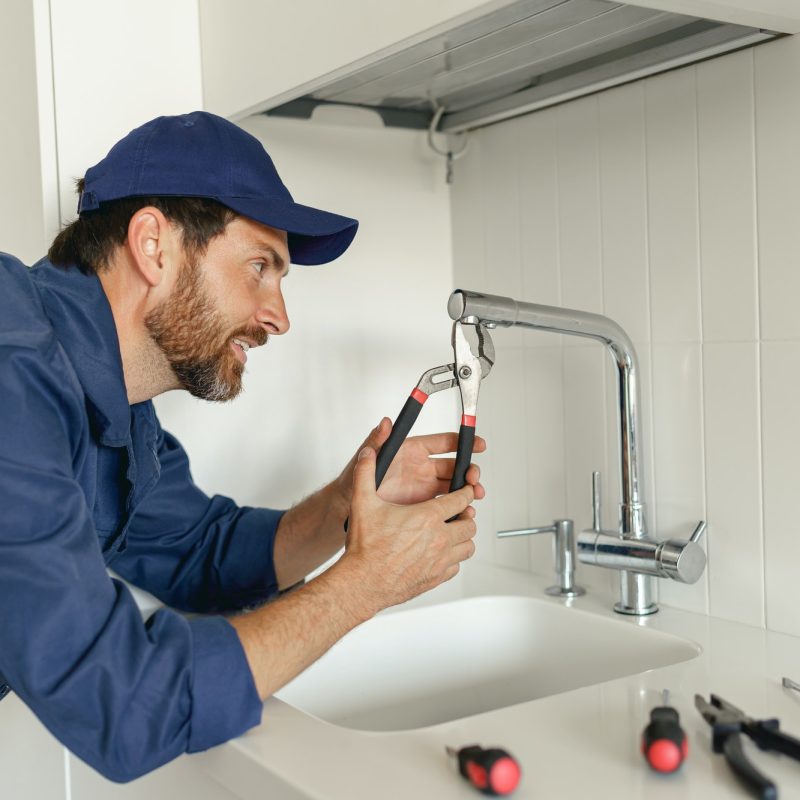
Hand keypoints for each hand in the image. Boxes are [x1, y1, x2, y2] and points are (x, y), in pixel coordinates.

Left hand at [335, 418, 486, 507]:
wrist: (347, 507)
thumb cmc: (354, 480)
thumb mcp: (366, 458)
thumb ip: (377, 440)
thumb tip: (385, 422)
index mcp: (411, 450)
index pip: (443, 442)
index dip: (462, 442)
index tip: (476, 443)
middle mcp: (421, 467)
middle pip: (453, 464)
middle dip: (469, 469)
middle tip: (474, 477)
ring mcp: (423, 486)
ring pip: (453, 485)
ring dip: (467, 488)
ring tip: (475, 494)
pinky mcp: (423, 504)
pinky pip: (446, 503)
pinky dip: (458, 506)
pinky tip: (464, 511)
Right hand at [339, 446, 477, 613]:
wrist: (363, 582)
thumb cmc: (365, 547)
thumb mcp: (363, 503)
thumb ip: (365, 473)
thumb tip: (367, 453)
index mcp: (427, 517)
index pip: (460, 499)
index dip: (466, 491)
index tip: (466, 489)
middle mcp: (439, 538)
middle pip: (469, 523)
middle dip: (466, 515)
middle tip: (457, 513)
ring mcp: (440, 560)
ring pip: (468, 546)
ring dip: (462, 537)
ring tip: (452, 533)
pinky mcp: (437, 577)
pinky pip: (457, 566)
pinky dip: (454, 558)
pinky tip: (441, 554)